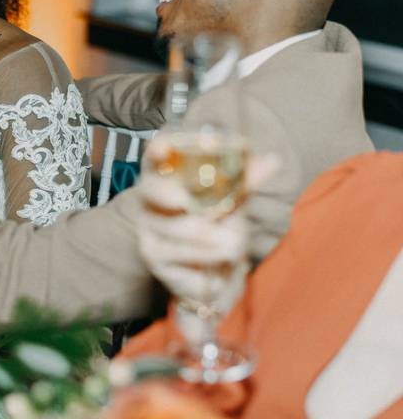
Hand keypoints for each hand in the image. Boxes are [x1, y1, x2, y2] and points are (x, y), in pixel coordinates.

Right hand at [135, 137, 277, 316]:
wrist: (215, 272)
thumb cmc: (218, 226)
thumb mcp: (233, 199)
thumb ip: (245, 180)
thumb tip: (271, 161)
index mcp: (166, 175)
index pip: (153, 155)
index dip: (157, 148)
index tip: (166, 146)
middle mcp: (148, 199)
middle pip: (152, 190)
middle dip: (169, 194)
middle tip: (185, 200)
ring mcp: (147, 228)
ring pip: (180, 228)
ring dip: (218, 237)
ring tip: (236, 243)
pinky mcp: (151, 256)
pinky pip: (184, 255)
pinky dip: (212, 258)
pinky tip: (220, 262)